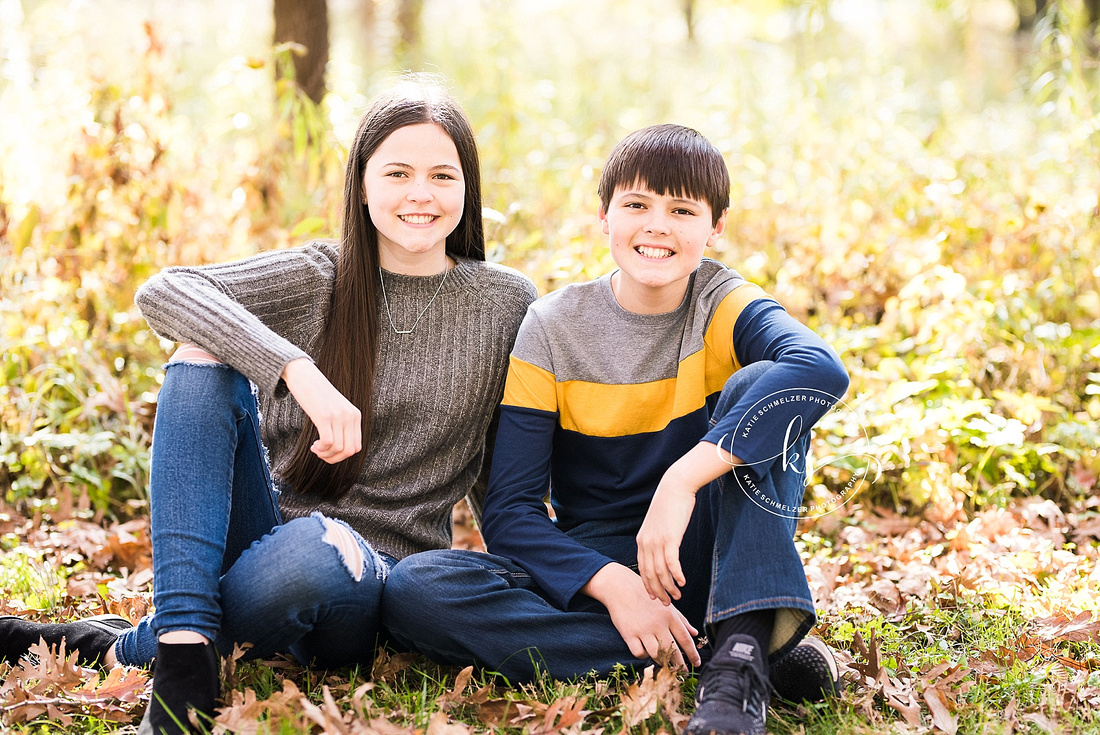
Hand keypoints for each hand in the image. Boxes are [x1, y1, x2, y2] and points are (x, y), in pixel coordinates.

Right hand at [282, 357, 361, 462]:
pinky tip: (314, 445)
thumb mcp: (336, 409)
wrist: (305, 376)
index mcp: (355, 415)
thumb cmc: (317, 395)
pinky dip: (321, 449)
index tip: (328, 451)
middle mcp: (350, 416)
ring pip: (339, 449)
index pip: (356, 447)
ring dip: (325, 454)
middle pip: (349, 451)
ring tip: (316, 448)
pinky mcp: (324, 415)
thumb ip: (342, 425)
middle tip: (321, 453)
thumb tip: (340, 449)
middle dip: (334, 458)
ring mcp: (338, 416)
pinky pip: (328, 442)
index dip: (341, 455)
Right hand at [583, 563, 700, 668]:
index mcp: (669, 616)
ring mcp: (643, 630)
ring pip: (657, 654)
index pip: (685, 639)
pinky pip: (639, 653)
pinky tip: (646, 653)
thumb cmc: (645, 596)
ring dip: (663, 662)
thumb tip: (694, 633)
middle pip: (673, 650)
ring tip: (666, 665)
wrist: (620, 587)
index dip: (693, 654)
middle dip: (680, 664)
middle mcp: (657, 624)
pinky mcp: (629, 634)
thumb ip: (681, 619)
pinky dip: (644, 656)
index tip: (697, 664)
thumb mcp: (666, 605)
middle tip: (683, 672)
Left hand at [636, 476, 696, 603]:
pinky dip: (677, 575)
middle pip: (649, 574)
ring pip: (660, 572)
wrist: (675, 486)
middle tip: (667, 603)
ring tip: (678, 596)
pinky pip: (672, 563)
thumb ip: (658, 538)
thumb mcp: (658, 524)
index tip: (655, 596)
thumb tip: (663, 549)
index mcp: (642, 540)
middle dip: (658, 591)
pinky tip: (683, 582)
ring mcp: (657, 541)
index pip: (642, 569)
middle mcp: (646, 543)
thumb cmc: (670, 505)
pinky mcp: (670, 538)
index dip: (648, 584)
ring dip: (669, 587)